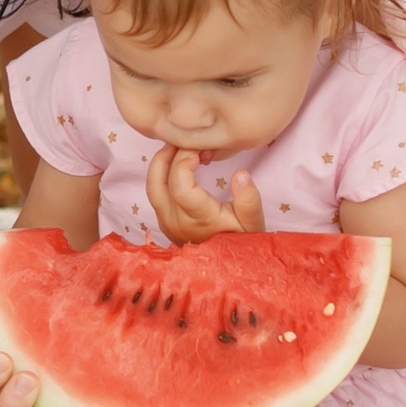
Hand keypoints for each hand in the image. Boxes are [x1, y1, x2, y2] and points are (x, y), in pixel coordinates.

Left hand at [149, 146, 263, 244]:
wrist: (228, 265)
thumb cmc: (242, 240)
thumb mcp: (253, 223)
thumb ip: (249, 200)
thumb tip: (241, 175)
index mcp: (199, 219)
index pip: (179, 186)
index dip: (183, 162)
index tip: (198, 150)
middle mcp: (176, 222)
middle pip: (157, 184)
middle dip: (166, 157)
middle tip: (182, 140)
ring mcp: (167, 223)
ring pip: (152, 188)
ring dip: (160, 165)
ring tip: (177, 148)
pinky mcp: (164, 222)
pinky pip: (155, 194)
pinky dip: (162, 175)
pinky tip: (177, 164)